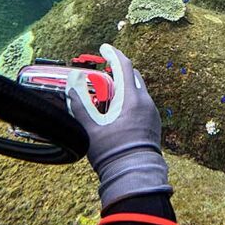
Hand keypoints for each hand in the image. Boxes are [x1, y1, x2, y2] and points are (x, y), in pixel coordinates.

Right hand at [65, 43, 172, 209]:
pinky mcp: (153, 123)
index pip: (124, 66)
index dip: (113, 54)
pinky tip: (116, 111)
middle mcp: (145, 102)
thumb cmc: (112, 153)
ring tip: (105, 96)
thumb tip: (72, 86)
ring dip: (123, 86)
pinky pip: (141, 102)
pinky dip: (129, 99)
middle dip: (118, 71)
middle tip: (102, 73)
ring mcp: (151, 113)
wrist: (135, 176)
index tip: (104, 47)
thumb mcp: (90, 128)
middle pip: (133, 76)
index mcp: (132, 99)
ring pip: (138, 90)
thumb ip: (80, 104)